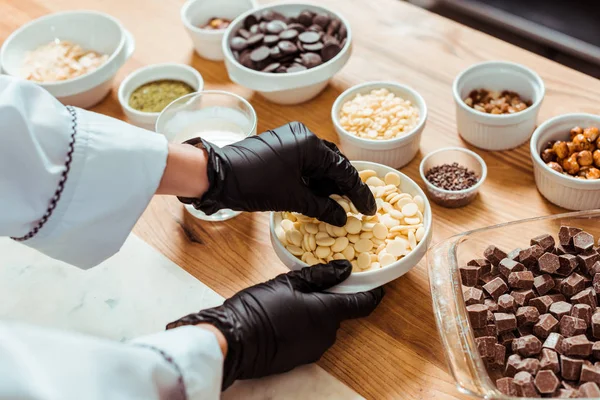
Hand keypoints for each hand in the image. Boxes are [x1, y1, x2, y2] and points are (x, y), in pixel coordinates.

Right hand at [166, 261, 383, 388]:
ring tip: (294, 300)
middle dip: (333, 299)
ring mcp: (314, 350)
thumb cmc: (259, 307)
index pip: (362, 305)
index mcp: (327, 313)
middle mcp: (326, 335)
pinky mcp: (301, 359)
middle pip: (340, 314)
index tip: (377, 286)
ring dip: (318, 313)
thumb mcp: (288, 282)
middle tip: (315, 284)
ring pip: (325, 326)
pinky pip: (312, 338)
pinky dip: (306, 326)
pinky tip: (287, 317)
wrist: (233, 341)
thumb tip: (345, 269)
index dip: (372, 294)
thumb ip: (320, 276)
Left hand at [178, 121, 375, 225]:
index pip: (344, 170)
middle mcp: (304, 135)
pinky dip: (312, 178)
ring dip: (327, 183)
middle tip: (352, 207)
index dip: (358, 192)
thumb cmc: (255, 184)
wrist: (218, 175)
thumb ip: (322, 207)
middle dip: (343, 186)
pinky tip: (316, 195)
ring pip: (319, 162)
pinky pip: (305, 161)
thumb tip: (342, 218)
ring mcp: (290, 138)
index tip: (368, 209)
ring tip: (333, 205)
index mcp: (311, 145)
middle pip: (334, 163)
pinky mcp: (280, 145)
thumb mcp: (293, 198)